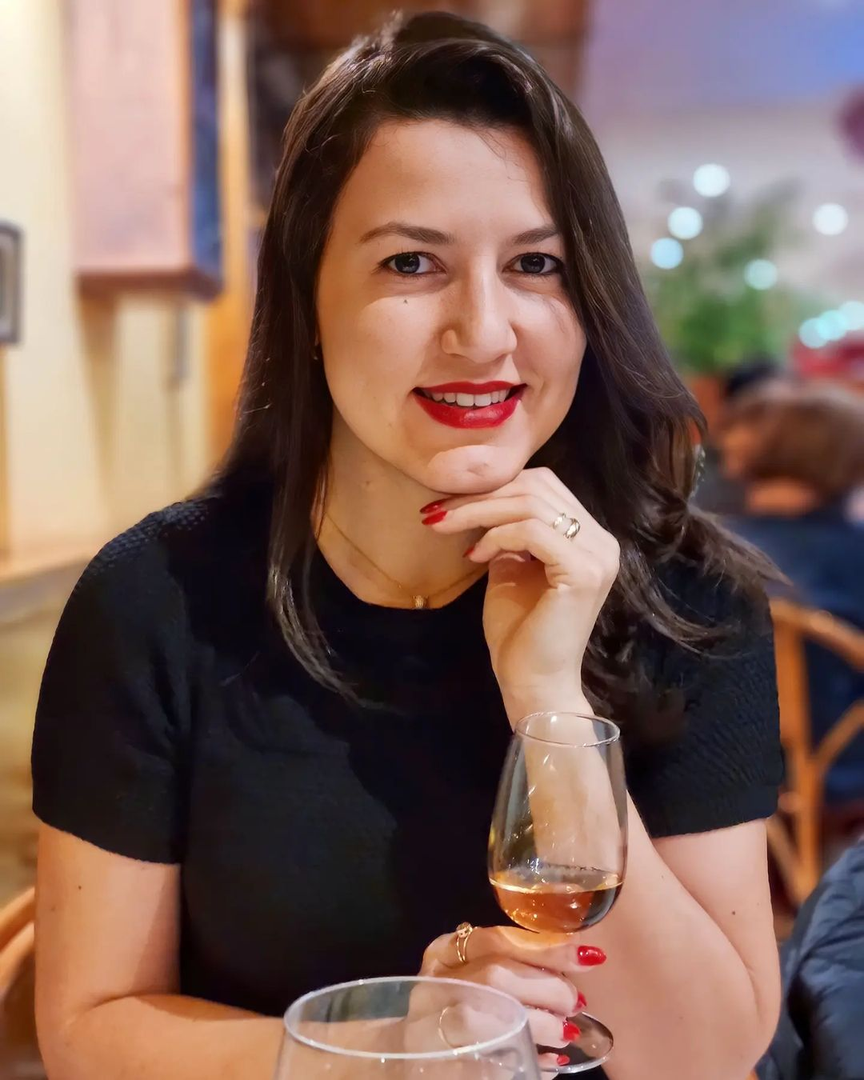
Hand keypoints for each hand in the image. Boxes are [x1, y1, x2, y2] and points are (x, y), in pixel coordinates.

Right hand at [418, 924, 601, 1067]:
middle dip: (547, 988)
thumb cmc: (452, 1003)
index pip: (497, 939)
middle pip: (496, 975)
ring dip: (542, 1026)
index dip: (547, 948)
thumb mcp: (469, 971)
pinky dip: (531, 1061)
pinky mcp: (446, 1064)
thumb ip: (509, 959)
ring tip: (565, 1035)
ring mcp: (435, 1025)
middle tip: (574, 1004)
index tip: (589, 957)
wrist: (408, 1053)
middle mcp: (435, 983)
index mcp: (443, 952)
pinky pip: (497, 1061)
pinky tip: (550, 1063)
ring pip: (496, 1017)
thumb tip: (575, 955)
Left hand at [422, 468, 619, 719]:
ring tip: (445, 527)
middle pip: (537, 487)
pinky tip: (475, 555)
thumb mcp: (508, 568)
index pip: (541, 486)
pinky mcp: (583, 572)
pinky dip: (497, 536)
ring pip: (531, 505)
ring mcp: (597, 555)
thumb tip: (480, 502)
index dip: (493, 487)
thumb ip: (506, 533)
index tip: (446, 505)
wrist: (533, 683)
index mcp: (588, 537)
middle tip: (437, 511)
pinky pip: (532, 531)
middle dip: (480, 494)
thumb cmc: (519, 632)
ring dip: (479, 512)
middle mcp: (601, 541)